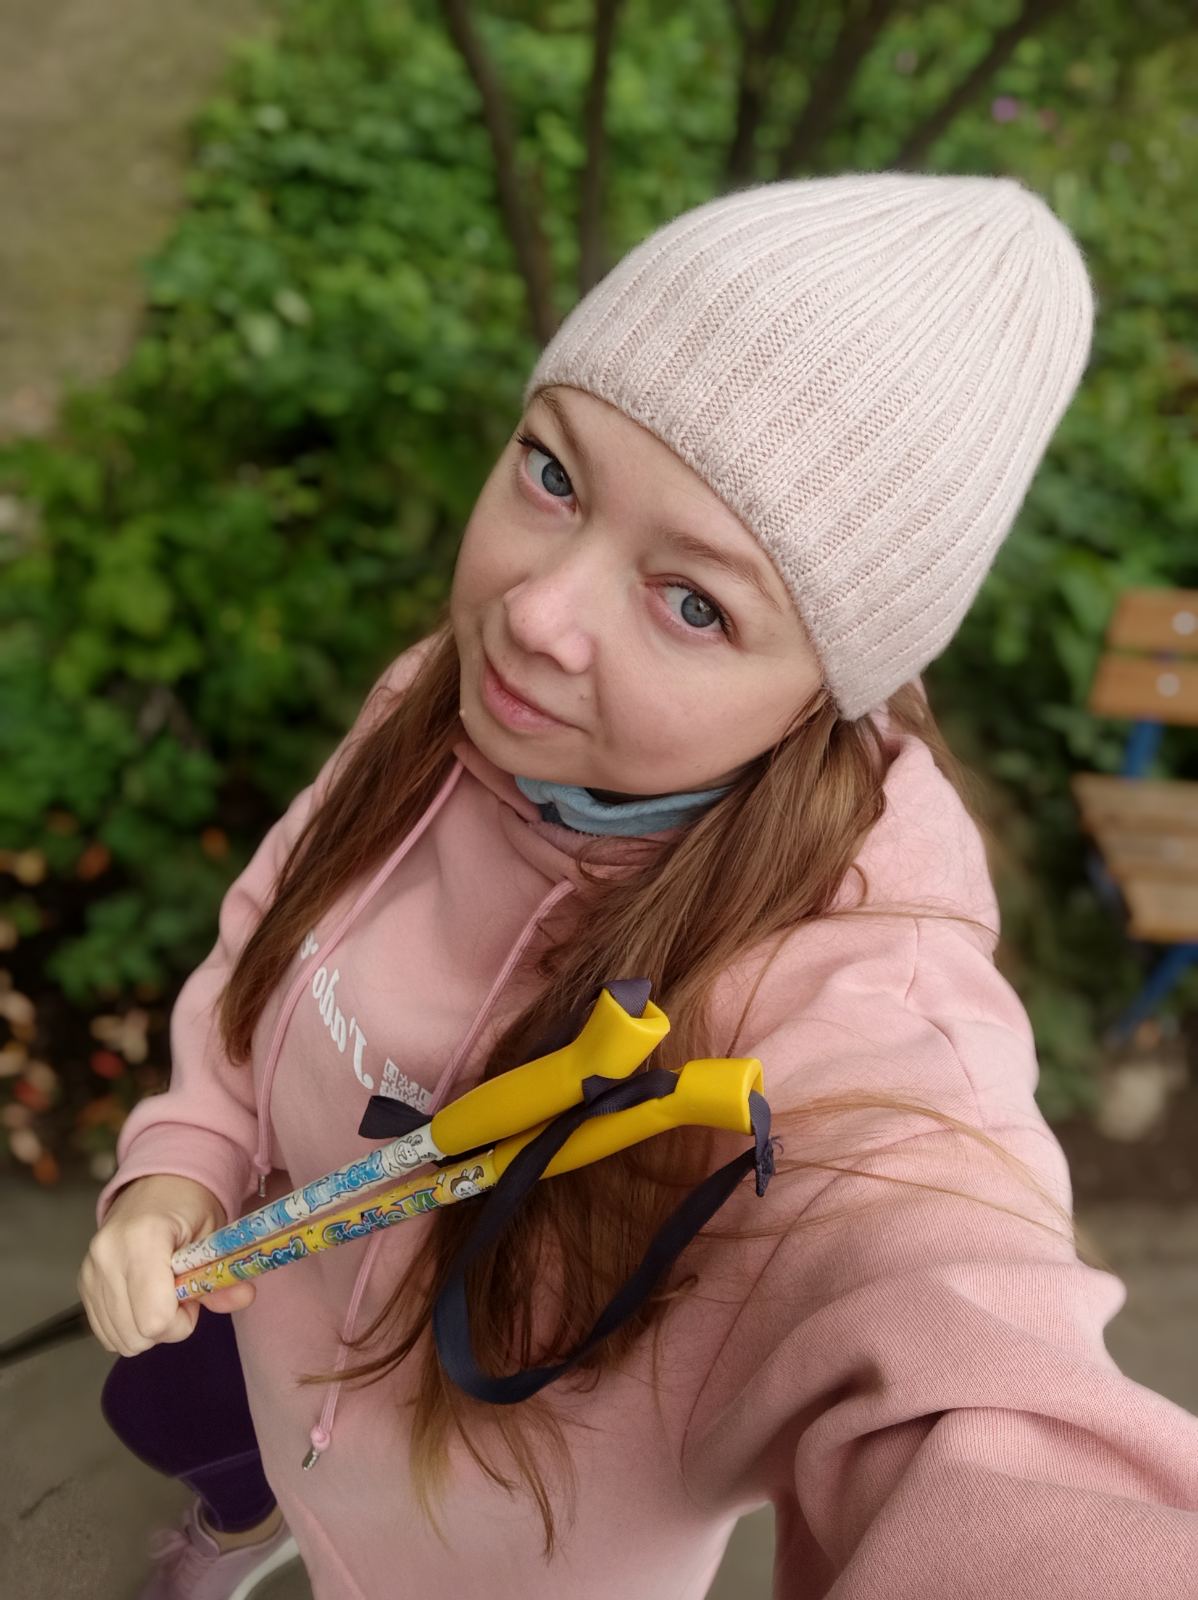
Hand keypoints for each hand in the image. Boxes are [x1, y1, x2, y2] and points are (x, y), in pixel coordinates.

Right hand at [78, 1173, 256, 1356]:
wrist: (157, 1184)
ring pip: (118, 1339)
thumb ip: (224, 1275)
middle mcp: (108, 1255)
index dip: (182, 1320)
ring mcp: (90, 1269)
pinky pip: (105, 1330)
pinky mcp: (83, 1282)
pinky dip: (128, 1325)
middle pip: (136, 1336)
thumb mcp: (214, 1236)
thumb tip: (245, 1297)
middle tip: (179, 1296)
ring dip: (146, 1328)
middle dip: (166, 1327)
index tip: (192, 1297)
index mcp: (144, 1238)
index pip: (155, 1319)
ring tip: (160, 1294)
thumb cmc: (189, 1207)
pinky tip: (142, 1299)